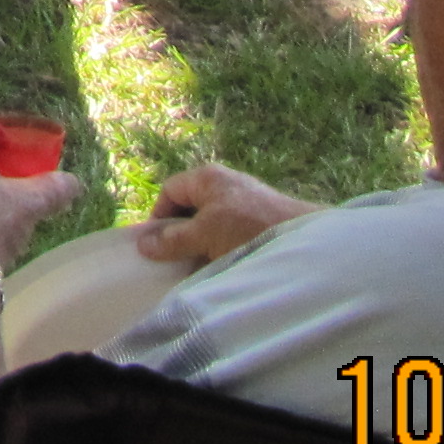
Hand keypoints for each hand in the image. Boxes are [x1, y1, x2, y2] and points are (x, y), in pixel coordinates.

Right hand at [133, 153, 318, 269]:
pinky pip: (229, 233)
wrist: (301, 239)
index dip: (159, 217)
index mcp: (208, 178)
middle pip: (190, 208)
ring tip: (200, 266)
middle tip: (176, 259)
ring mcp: (244, 202)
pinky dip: (222, 248)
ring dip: (202, 245)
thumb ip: (173, 240)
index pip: (170, 191)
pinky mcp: (258, 221)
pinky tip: (223, 265)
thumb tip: (143, 244)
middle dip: (181, 234)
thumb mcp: (204, 234)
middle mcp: (225, 185)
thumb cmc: (248, 229)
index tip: (156, 246)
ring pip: (210, 224)